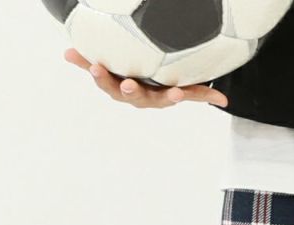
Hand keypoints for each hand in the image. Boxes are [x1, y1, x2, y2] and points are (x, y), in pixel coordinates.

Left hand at [64, 48, 228, 108]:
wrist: (139, 83)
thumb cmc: (163, 85)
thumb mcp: (183, 87)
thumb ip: (200, 94)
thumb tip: (224, 101)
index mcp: (156, 97)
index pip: (166, 98)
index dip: (171, 96)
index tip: (176, 92)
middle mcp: (136, 95)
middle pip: (134, 96)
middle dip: (131, 91)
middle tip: (129, 85)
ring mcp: (118, 87)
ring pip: (110, 85)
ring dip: (101, 78)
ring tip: (95, 67)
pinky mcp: (104, 74)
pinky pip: (92, 68)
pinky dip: (81, 61)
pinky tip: (69, 54)